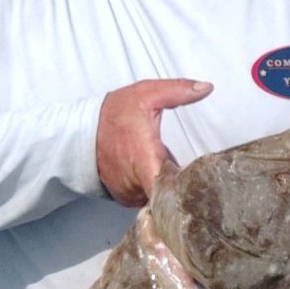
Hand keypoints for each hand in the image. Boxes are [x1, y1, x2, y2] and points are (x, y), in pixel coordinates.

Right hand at [96, 78, 212, 205]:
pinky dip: (154, 191)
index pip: (166, 191)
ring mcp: (130, 194)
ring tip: (172, 170)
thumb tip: (206, 88)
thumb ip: (178, 91)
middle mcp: (136, 183)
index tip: (199, 185)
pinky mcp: (125, 199)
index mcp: (144, 158)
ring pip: (160, 199)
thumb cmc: (115, 114)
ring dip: (169, 188)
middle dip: (183, 186)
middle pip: (170, 197)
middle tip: (193, 171)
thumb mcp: (146, 94)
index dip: (184, 192)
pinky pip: (148, 200)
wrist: (83, 131)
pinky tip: (158, 176)